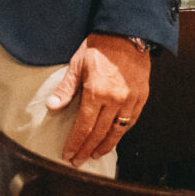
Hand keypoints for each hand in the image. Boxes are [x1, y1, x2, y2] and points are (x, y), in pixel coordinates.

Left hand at [49, 33, 151, 165]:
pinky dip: (122, 132)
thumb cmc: (99, 47)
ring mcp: (130, 99)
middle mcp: (115, 100)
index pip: (84, 126)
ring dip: (105, 146)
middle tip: (79, 161)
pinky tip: (114, 138)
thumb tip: (52, 106)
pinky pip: (131, 121)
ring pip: (118, 131)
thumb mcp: (77, 64)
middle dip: (87, 149)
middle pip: (100, 133)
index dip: (76, 142)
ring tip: (95, 154)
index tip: (69, 154)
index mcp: (97, 92)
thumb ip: (66, 88)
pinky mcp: (141, 97)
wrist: (127, 34)